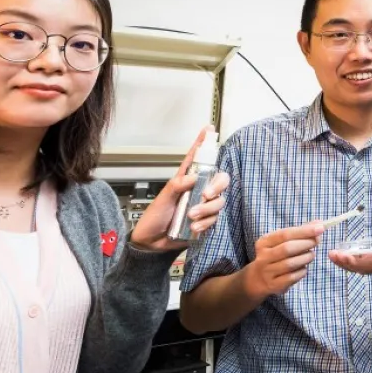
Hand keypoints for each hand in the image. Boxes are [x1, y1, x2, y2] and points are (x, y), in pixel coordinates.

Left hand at [130, 126, 231, 250]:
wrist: (153, 243)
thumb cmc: (154, 217)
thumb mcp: (163, 198)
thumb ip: (178, 186)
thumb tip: (194, 178)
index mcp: (185, 180)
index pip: (196, 158)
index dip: (202, 143)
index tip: (209, 129)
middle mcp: (197, 190)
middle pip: (219, 179)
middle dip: (217, 186)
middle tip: (206, 194)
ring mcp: (202, 205)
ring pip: (219, 201)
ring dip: (207, 209)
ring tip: (192, 216)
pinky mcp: (206, 221)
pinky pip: (215, 218)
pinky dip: (205, 223)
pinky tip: (194, 227)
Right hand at [243, 223, 322, 298]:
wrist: (259, 278)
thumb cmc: (277, 255)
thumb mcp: (283, 241)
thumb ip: (301, 232)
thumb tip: (320, 224)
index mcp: (264, 242)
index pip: (285, 234)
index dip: (304, 231)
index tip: (320, 228)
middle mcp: (263, 257)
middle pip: (287, 248)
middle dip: (305, 243)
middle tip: (317, 241)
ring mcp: (267, 272)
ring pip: (290, 264)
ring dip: (305, 258)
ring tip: (311, 254)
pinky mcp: (274, 285)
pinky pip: (292, 277)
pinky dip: (302, 271)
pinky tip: (304, 267)